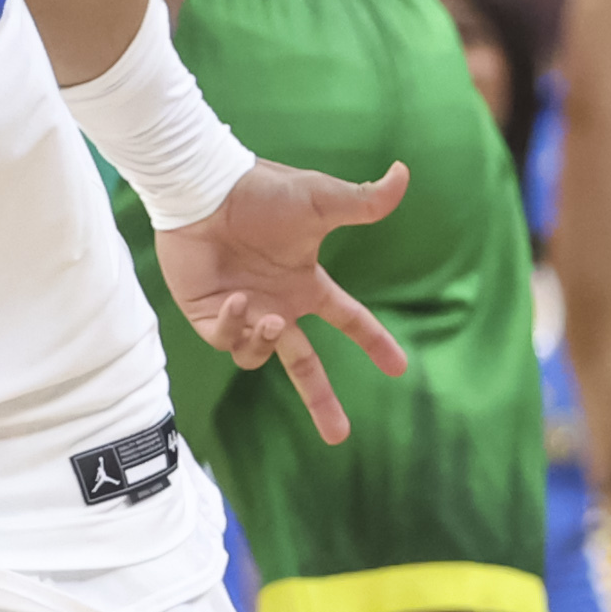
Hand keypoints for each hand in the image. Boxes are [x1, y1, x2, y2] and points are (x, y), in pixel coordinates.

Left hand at [156, 163, 413, 443]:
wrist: (205, 188)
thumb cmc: (261, 191)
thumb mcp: (321, 199)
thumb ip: (365, 200)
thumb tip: (405, 174)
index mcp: (306, 285)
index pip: (349, 320)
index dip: (374, 342)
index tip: (400, 368)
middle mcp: (278, 304)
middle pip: (305, 365)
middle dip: (322, 401)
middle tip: (339, 437)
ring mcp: (244, 312)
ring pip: (260, 356)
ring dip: (268, 342)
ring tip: (270, 317)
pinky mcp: (208, 314)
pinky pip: (227, 340)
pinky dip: (235, 326)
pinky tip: (238, 298)